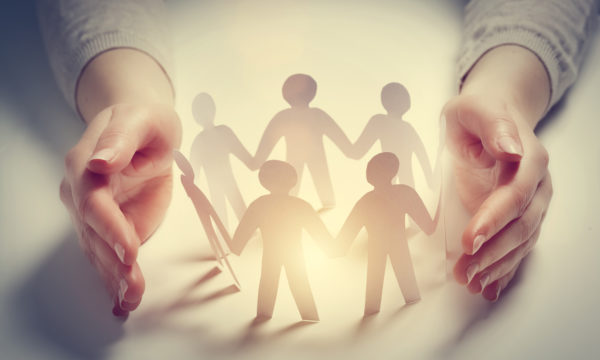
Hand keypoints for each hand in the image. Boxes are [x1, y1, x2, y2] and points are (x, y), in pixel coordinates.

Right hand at [60, 103, 180, 315]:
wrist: (142, 129)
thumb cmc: (144, 121)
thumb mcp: (141, 119)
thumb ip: (121, 138)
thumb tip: (101, 161)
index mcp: (85, 164)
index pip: (93, 202)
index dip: (110, 228)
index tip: (130, 249)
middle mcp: (80, 192)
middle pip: (93, 233)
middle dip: (112, 263)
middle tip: (132, 287)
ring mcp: (91, 212)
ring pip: (98, 250)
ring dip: (113, 278)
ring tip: (129, 300)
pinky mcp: (107, 226)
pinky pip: (106, 254)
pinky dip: (113, 279)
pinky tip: (122, 300)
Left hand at [444, 93, 551, 300]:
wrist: (493, 115)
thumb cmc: (477, 112)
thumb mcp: (476, 108)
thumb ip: (493, 126)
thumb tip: (511, 149)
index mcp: (529, 159)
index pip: (515, 195)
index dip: (493, 219)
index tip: (469, 240)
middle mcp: (537, 185)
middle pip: (521, 226)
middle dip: (493, 252)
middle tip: (464, 271)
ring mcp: (532, 204)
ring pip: (521, 242)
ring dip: (497, 266)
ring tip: (471, 283)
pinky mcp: (520, 216)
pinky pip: (517, 247)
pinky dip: (505, 269)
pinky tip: (490, 287)